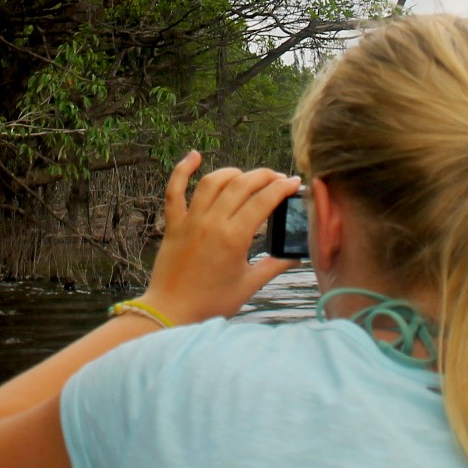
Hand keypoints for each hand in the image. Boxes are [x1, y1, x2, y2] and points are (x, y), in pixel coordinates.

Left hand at [142, 151, 300, 324]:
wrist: (171, 311)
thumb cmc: (211, 302)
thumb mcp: (249, 285)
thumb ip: (274, 266)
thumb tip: (296, 255)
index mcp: (233, 238)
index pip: (263, 201)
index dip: (282, 188)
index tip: (294, 183)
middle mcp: (212, 223)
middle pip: (241, 185)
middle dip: (264, 176)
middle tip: (277, 178)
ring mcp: (190, 220)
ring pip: (212, 182)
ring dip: (232, 172)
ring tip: (246, 175)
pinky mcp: (173, 224)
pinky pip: (174, 190)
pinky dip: (182, 170)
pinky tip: (193, 155)